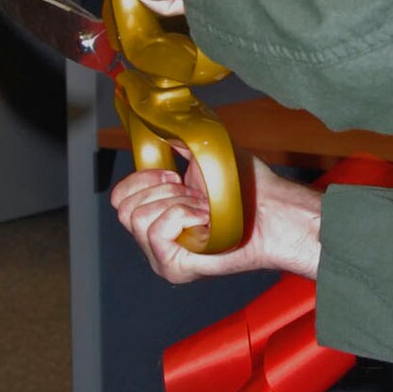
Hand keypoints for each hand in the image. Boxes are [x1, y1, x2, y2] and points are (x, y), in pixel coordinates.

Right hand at [111, 152, 322, 285]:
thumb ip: (174, 143)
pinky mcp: (175, 268)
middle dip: (162, 191)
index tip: (175, 174)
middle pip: (124, 208)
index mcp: (157, 213)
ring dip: (176, 203)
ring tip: (205, 209)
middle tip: (196, 195)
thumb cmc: (246, 186)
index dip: (143, 178)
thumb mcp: (202, 155)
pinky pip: (156, 234)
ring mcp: (163, 256)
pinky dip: (182, 217)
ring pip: (137, 219)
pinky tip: (205, 220)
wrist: (273, 209)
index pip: (119, 198)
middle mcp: (156, 237)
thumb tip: (156, 123)